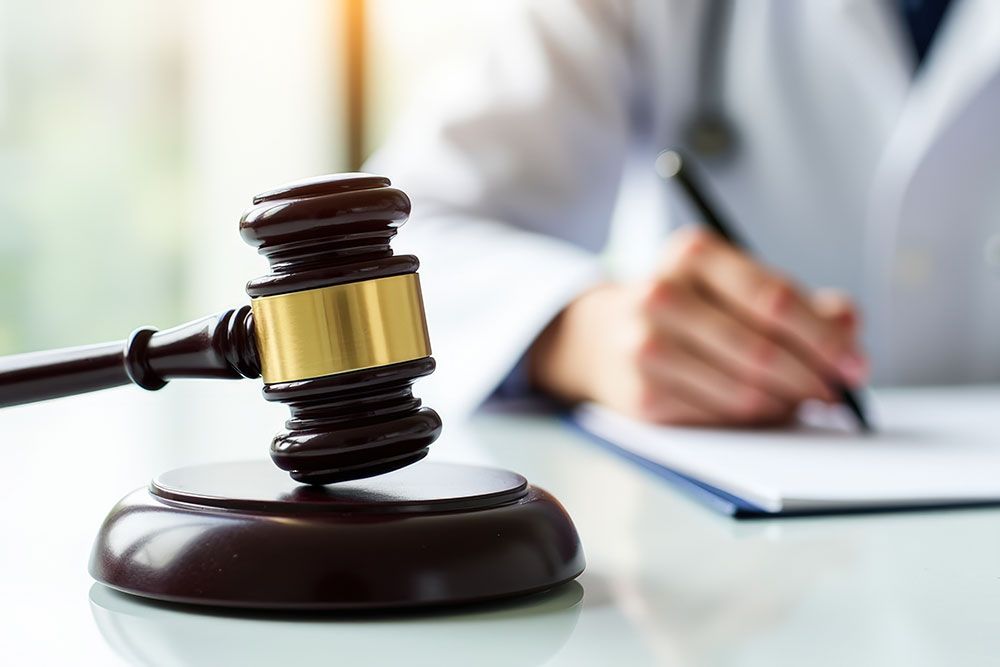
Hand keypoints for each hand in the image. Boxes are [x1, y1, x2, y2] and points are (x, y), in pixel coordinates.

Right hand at [527, 227, 867, 425]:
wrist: (602, 336)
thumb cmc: (687, 308)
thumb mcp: (733, 285)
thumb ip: (797, 301)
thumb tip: (849, 326)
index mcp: (693, 254)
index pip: (775, 299)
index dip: (825, 338)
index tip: (855, 364)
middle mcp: (662, 294)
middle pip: (762, 350)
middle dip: (812, 378)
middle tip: (836, 394)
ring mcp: (645, 346)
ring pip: (743, 391)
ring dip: (784, 405)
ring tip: (798, 402)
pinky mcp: (641, 396)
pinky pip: (718, 418)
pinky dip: (751, 421)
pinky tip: (759, 410)